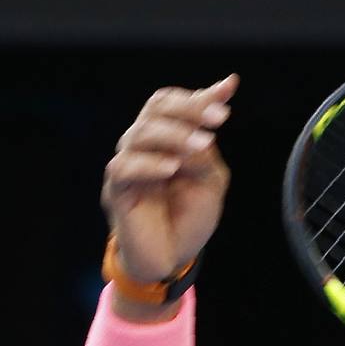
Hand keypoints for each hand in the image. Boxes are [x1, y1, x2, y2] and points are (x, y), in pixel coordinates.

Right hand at [101, 76, 237, 310]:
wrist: (174, 257)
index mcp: (167, 140)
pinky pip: (125, 166)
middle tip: (219, 118)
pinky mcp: (116, 189)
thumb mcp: (209, 179)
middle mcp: (144, 146)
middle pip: (155, 110)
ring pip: (140, 133)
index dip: (198, 96)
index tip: (228, 88)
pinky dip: (150, 164)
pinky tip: (173, 168)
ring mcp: (128, 166)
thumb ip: (206, 151)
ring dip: (174, 135)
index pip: (172, 105)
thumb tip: (209, 119)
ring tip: (202, 144)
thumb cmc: (189, 217)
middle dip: (189, 109)